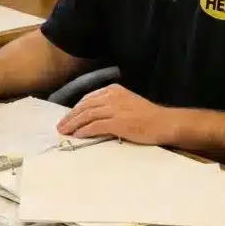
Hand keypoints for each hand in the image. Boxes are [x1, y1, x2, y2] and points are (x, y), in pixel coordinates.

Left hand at [56, 84, 176, 144]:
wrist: (164, 122)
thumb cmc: (148, 115)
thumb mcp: (127, 102)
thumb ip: (111, 105)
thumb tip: (93, 115)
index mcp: (114, 90)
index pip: (88, 98)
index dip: (76, 109)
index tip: (69, 117)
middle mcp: (112, 97)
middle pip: (84, 106)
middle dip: (70, 116)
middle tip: (61, 125)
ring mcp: (114, 109)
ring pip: (87, 115)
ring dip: (73, 124)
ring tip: (64, 131)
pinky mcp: (117, 122)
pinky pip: (95, 126)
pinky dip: (84, 131)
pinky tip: (77, 135)